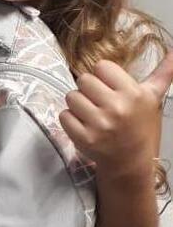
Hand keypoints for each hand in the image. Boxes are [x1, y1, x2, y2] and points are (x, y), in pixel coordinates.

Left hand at [59, 50, 172, 177]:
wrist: (130, 160)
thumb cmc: (138, 124)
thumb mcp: (152, 98)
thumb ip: (163, 73)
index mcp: (133, 94)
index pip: (101, 66)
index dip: (103, 76)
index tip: (110, 88)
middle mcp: (117, 108)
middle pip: (83, 79)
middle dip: (89, 90)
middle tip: (99, 102)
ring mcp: (99, 124)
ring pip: (71, 96)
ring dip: (78, 104)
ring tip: (92, 113)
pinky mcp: (84, 138)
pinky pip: (64, 115)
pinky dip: (70, 119)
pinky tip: (84, 125)